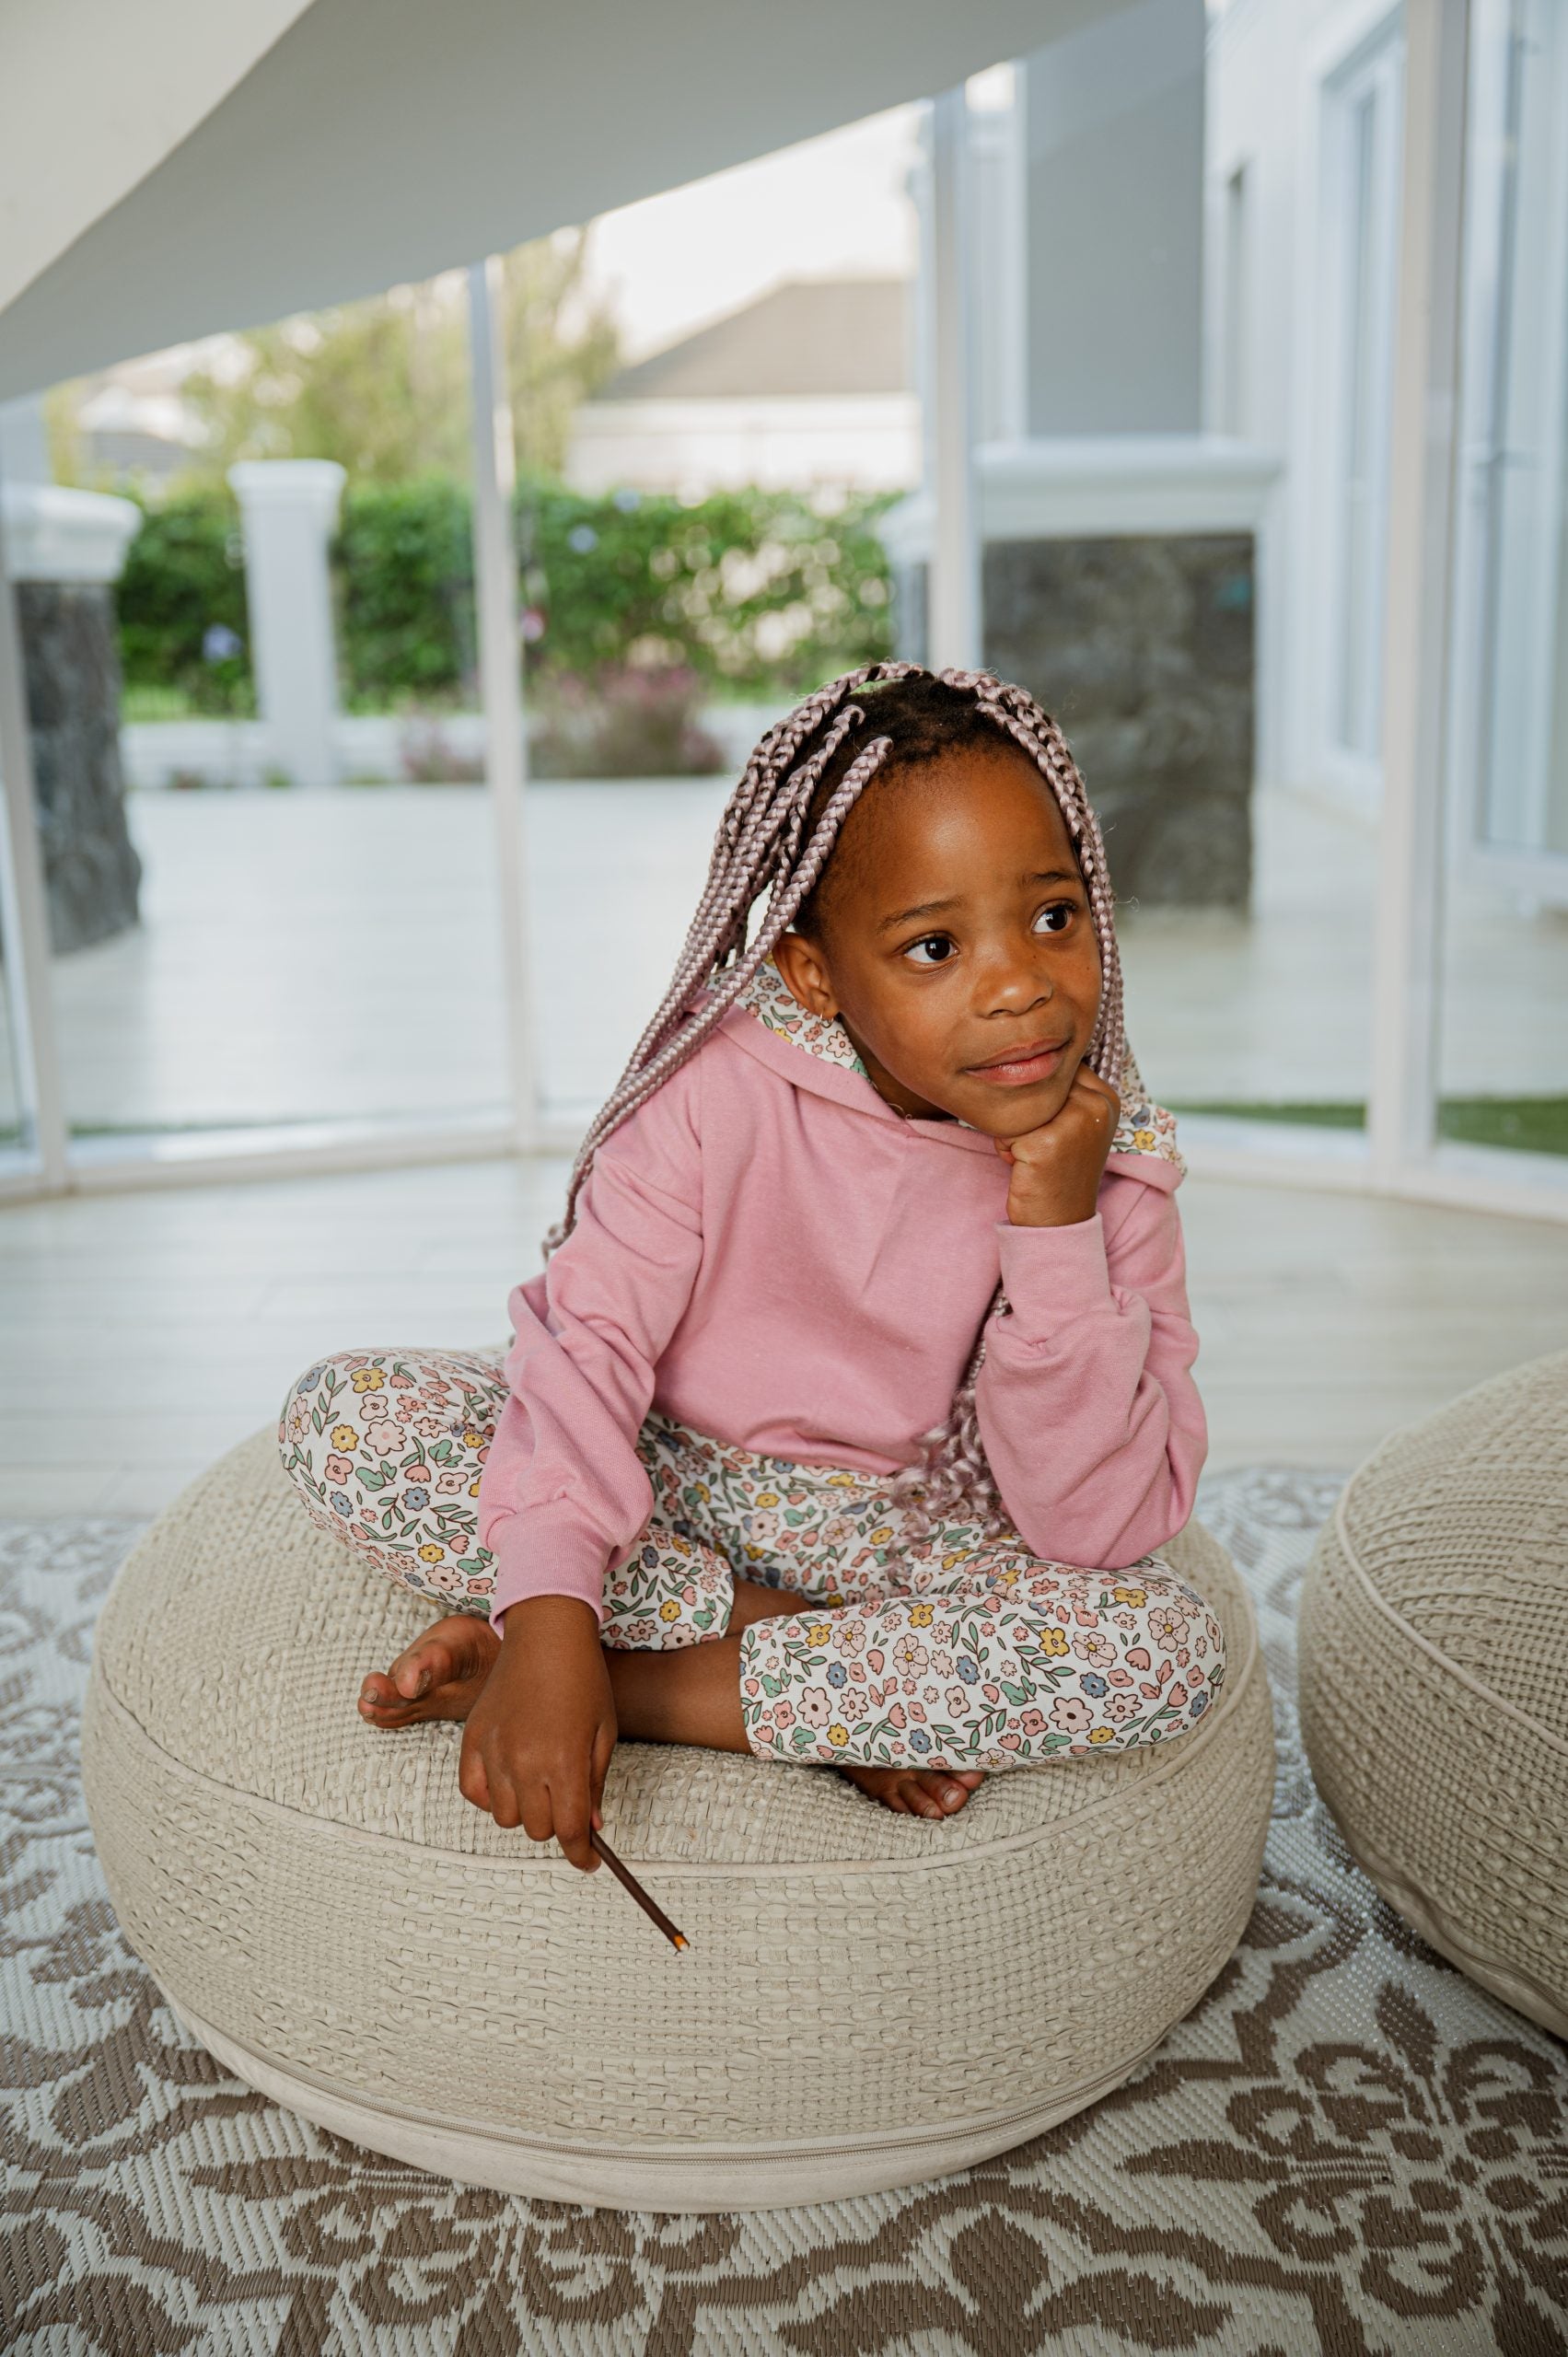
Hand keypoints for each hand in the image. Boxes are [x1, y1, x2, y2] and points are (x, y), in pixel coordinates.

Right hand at [458, 1594, 616, 1870]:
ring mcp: (495, 1750)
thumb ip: (594, 1784)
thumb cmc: (584, 1679)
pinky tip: (509, 1782)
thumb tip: (590, 1827)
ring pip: (505, 1816)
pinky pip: (473, 1791)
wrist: (547, 1634)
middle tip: (568, 1803)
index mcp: (564, 1761)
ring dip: (525, 1812)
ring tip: (540, 1785)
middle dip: (558, 1825)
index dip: (582, 1854)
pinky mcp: (473, 1738)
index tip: (588, 1861)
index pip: (570, 1831)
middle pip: (538, 1828)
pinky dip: (490, 1797)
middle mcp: (526, 1761)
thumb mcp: (602, 1733)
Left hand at [995, 1059, 1119, 1226]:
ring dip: (1013, 1132)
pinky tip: (1026, 1167)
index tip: (1054, 1131)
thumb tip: (1028, 1048)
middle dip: (1026, 1115)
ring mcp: (1075, 1122)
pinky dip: (1005, 1149)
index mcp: (1106, 1095)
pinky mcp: (1048, 1142)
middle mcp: (1097, 1104)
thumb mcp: (1074, 1123)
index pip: (1054, 1069)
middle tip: (1042, 1147)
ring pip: (1016, 1105)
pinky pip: (1004, 1129)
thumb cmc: (1056, 1170)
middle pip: (1033, 1084)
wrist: (1059, 1222)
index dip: (1040, 1099)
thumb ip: (1064, 1089)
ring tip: (1033, 1156)